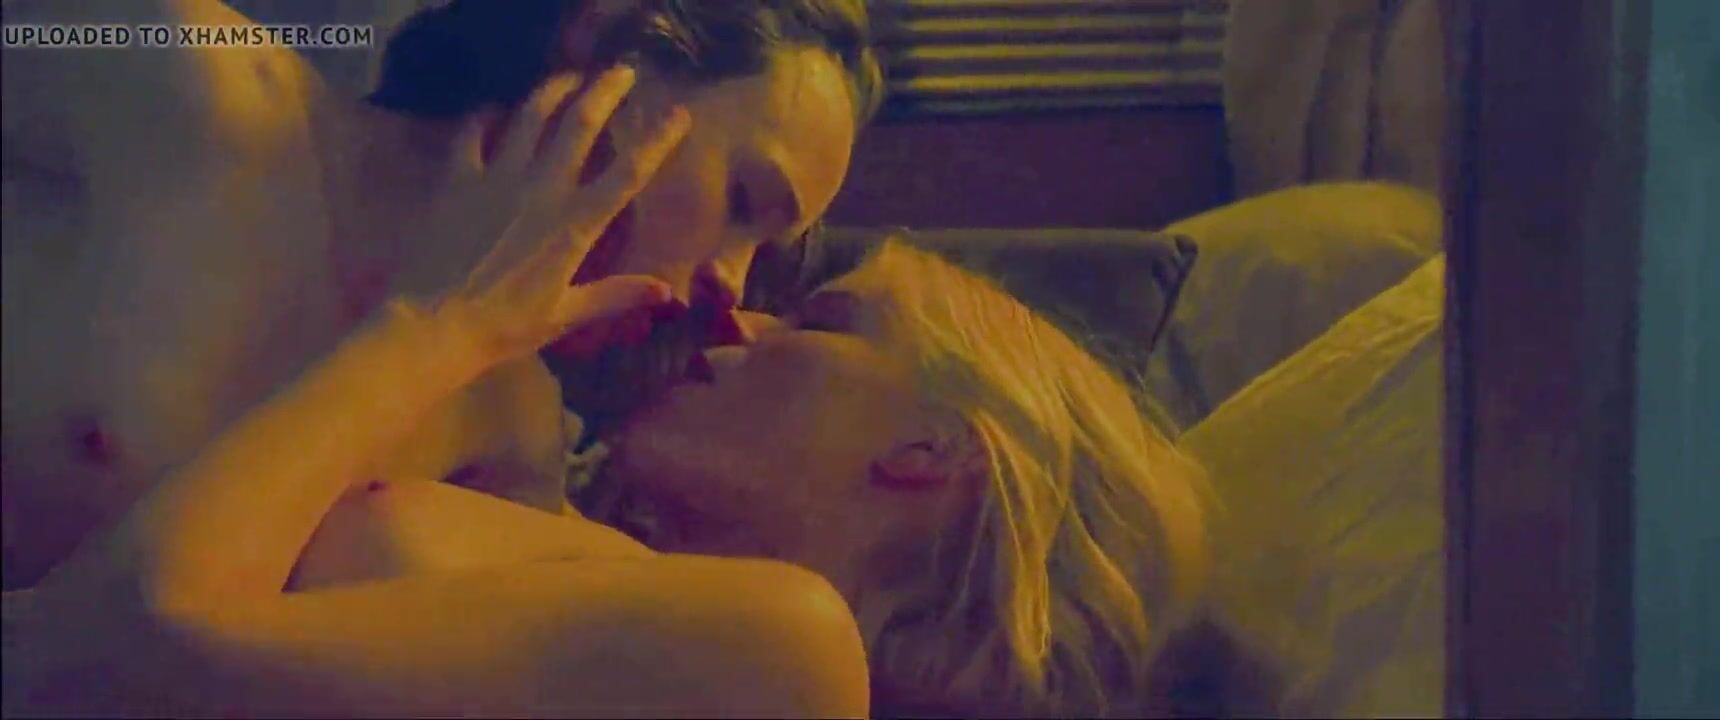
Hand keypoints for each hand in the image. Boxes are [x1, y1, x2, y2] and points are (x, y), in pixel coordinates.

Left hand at [421, 66, 688, 367]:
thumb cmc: (504, 327)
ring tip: (569, 76)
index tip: (678, 113)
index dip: (657, 139)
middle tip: (622, 71)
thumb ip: (615, 295)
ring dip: (553, 89)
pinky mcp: (459, 179)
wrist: (433, 325)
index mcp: (575, 225)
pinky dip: (486, 115)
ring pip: (531, 116)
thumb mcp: (565, 317)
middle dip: (606, 91)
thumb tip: (665, 291)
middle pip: (580, 124)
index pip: (628, 172)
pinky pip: (473, 133)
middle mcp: (542, 189)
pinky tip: (496, 109)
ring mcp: (497, 178)